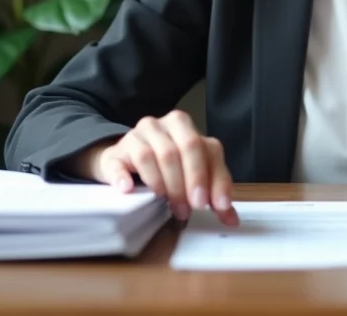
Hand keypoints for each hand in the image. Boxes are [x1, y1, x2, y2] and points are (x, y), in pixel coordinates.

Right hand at [77, 110, 238, 225]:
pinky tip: (128, 190)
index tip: (216, 205)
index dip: (215, 178)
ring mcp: (136, 136)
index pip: (208, 148)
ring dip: (164, 184)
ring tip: (168, 205)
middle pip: (183, 147)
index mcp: (185, 127)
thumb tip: (232, 219)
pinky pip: (119, 163)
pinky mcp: (114, 154)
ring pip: (154, 155)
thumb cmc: (161, 168)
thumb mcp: (189, 174)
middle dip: (191, 180)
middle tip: (191, 207)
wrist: (120, 162)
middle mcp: (162, 126)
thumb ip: (211, 192)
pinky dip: (124, 177)